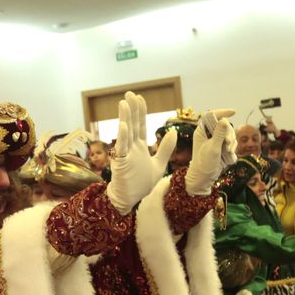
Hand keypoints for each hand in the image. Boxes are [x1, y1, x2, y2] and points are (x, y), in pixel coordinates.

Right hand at [108, 92, 173, 211]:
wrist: (131, 201)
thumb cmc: (141, 184)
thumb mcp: (159, 164)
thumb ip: (165, 148)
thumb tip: (173, 132)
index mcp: (139, 147)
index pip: (140, 125)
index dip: (140, 112)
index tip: (140, 98)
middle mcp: (131, 148)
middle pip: (132, 124)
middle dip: (131, 109)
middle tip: (129, 94)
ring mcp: (125, 155)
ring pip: (125, 133)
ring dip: (125, 118)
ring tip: (124, 103)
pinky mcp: (120, 164)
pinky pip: (121, 149)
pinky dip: (123, 137)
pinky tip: (124, 125)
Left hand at [185, 108, 237, 195]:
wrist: (204, 179)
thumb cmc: (204, 164)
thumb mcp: (213, 148)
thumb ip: (219, 134)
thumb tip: (224, 119)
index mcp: (201, 131)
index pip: (211, 115)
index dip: (222, 112)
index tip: (233, 112)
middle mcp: (208, 133)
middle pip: (224, 125)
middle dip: (229, 134)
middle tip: (228, 144)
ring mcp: (215, 140)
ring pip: (229, 134)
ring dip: (232, 142)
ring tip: (228, 152)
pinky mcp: (220, 147)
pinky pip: (231, 142)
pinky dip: (232, 147)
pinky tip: (229, 155)